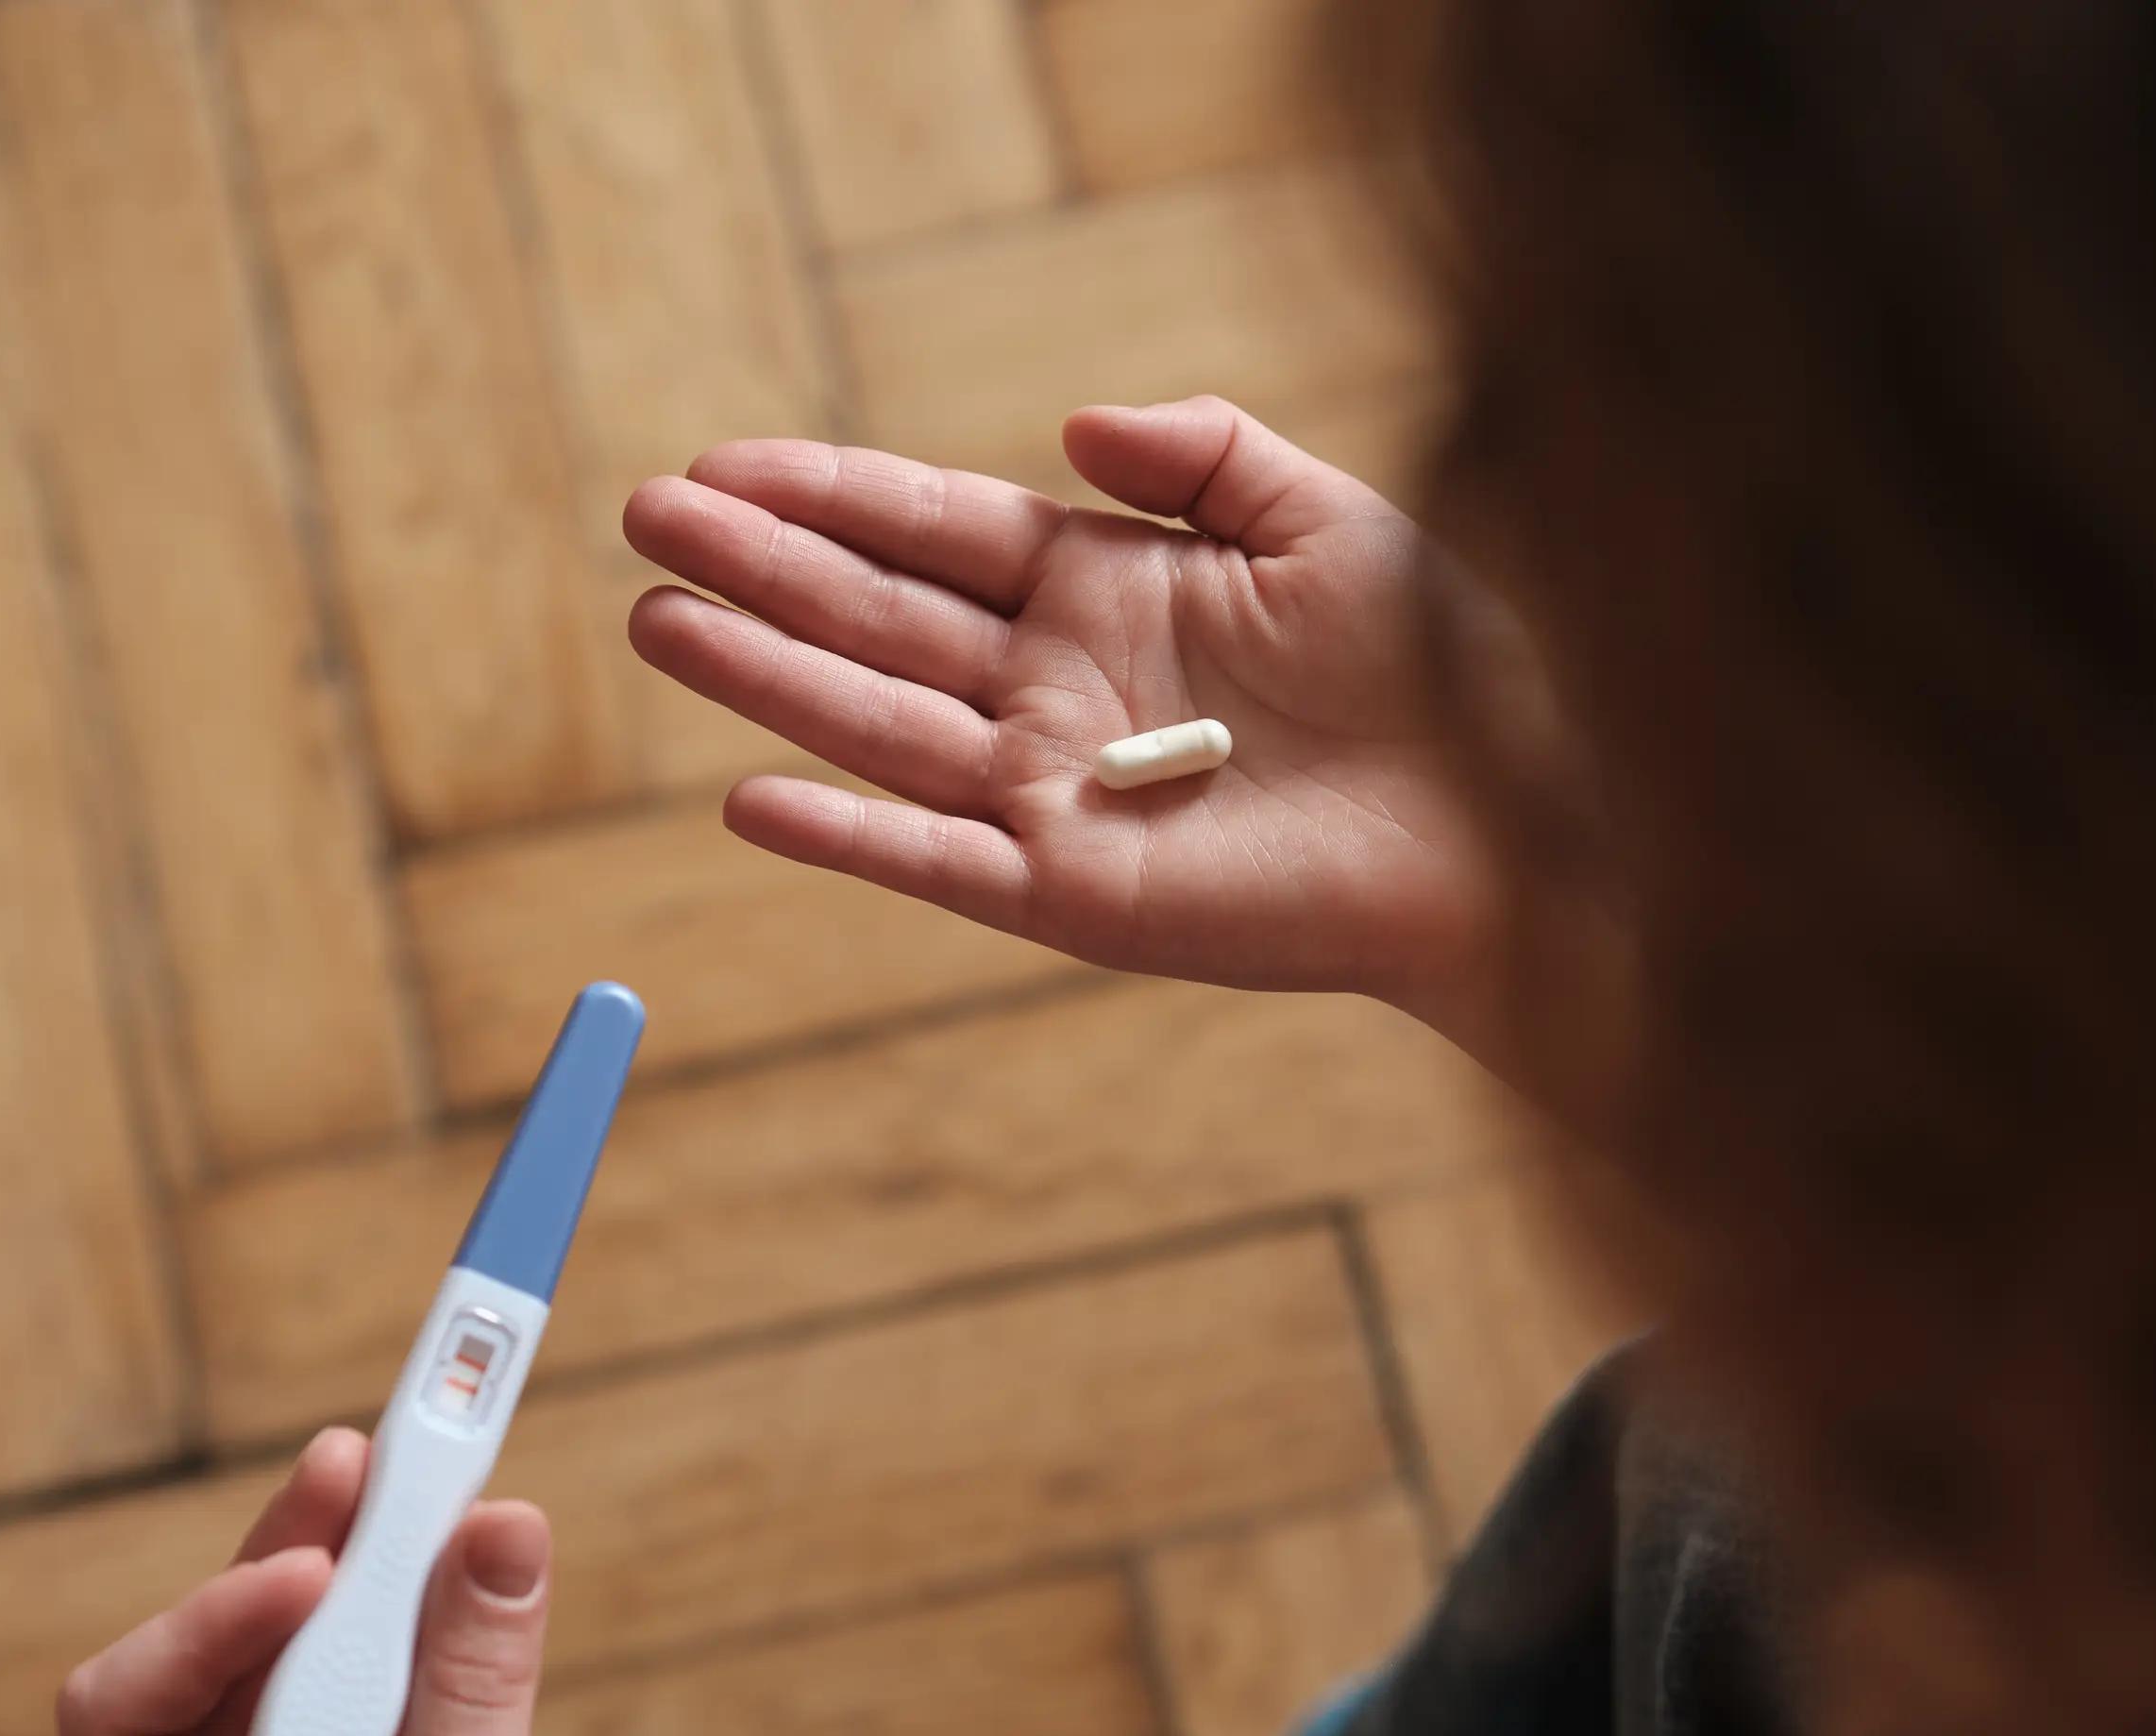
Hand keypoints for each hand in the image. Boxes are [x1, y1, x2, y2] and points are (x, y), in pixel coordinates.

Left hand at [56, 1430, 724, 1735]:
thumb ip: (469, 1685)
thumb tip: (496, 1524)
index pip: (119, 1720)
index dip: (205, 1628)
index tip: (315, 1573)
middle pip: (213, 1660)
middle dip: (290, 1563)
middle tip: (367, 1457)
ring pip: (303, 1654)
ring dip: (365, 1571)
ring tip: (432, 1479)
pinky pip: (389, 1674)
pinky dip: (425, 1611)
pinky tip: (472, 1555)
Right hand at [623, 397, 1507, 1043]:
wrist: (1513, 819)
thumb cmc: (1445, 669)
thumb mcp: (1322, 516)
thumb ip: (1200, 453)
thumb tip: (1071, 423)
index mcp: (1104, 589)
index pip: (930, 529)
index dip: (825, 493)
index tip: (720, 462)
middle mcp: (1055, 689)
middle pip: (875, 616)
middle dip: (759, 565)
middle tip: (643, 517)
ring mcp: (1052, 793)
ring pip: (879, 724)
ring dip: (766, 676)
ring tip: (659, 620)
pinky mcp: (1073, 892)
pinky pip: (936, 859)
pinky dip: (848, 835)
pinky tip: (752, 797)